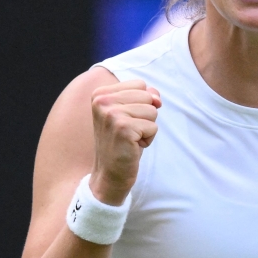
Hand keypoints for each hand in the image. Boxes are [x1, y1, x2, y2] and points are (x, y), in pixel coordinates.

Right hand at [88, 79, 161, 204]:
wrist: (110, 173)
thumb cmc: (122, 142)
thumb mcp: (130, 113)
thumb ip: (145, 96)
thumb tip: (157, 98)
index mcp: (100, 93)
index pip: (140, 84)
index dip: (141, 103)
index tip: (125, 120)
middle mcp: (102, 101)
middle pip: (148, 96)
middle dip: (145, 116)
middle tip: (128, 131)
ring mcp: (111, 114)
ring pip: (152, 111)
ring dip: (147, 128)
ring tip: (130, 138)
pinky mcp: (123, 128)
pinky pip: (153, 127)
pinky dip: (148, 139)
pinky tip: (132, 146)